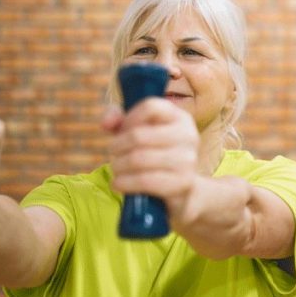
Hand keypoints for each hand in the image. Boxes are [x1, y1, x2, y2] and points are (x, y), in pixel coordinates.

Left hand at [104, 99, 199, 216]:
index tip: (122, 130)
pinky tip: (118, 184)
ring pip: (138, 159)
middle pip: (138, 135)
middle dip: (117, 146)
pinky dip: (124, 183)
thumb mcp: (140, 132)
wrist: (183, 189)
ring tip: (116, 169)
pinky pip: (144, 180)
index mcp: (180, 117)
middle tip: (114, 154)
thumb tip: (106, 124)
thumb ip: (119, 120)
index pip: (151, 107)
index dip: (129, 118)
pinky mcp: (183, 183)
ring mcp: (188, 160)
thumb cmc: (157, 154)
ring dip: (118, 166)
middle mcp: (189, 135)